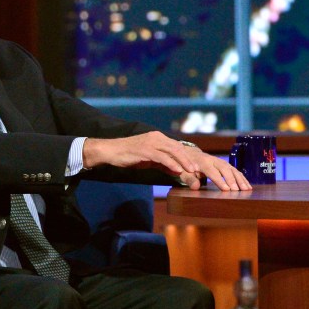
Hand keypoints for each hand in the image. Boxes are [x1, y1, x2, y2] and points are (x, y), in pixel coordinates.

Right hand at [83, 132, 199, 175]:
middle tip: (197, 170)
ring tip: (191, 171)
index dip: (187, 156)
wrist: (111, 151)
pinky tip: (177, 170)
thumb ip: (162, 162)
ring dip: (183, 162)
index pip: (177, 147)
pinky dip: (171, 163)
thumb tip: (176, 170)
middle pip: (177, 148)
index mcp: (158, 138)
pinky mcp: (145, 150)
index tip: (196, 166)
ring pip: (172, 151)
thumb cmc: (129, 155)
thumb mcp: (149, 159)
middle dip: (188, 159)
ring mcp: (151, 143)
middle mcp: (156, 138)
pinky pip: (161, 157)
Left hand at [177, 149, 252, 191]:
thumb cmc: (185, 166)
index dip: (220, 180)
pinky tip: (247, 186)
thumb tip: (196, 187)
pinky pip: (234, 170)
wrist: (188, 153)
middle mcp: (213, 160)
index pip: (212, 171)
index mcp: (202, 162)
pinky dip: (242, 178)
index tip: (227, 189)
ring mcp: (220, 161)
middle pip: (225, 168)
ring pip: (232, 168)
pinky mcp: (224, 164)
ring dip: (240, 179)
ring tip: (247, 189)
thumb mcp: (183, 172)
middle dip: (232, 179)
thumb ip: (189, 179)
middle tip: (238, 190)